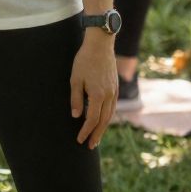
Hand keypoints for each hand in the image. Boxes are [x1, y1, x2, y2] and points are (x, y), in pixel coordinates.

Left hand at [70, 31, 117, 146]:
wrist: (100, 45)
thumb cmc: (84, 60)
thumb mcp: (75, 79)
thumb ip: (76, 98)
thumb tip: (76, 116)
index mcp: (98, 95)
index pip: (91, 119)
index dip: (85, 131)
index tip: (79, 140)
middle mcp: (108, 96)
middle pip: (103, 121)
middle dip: (96, 135)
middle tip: (90, 146)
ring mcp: (114, 92)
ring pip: (110, 115)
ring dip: (103, 128)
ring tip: (96, 138)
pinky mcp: (115, 88)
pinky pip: (113, 107)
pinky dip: (107, 117)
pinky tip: (103, 121)